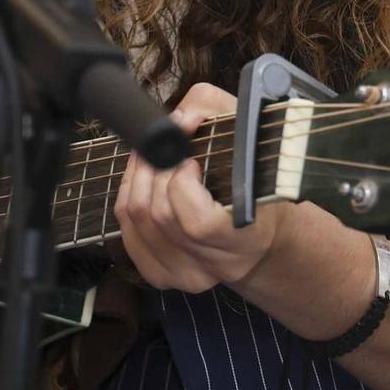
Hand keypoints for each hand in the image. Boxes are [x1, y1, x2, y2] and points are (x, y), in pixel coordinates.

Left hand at [115, 81, 289, 294]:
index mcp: (246, 237)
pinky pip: (127, 234)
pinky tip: (143, 185)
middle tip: (163, 151)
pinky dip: (129, 200)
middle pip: (158, 215)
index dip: (182, 183)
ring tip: (152, 161)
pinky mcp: (163, 276)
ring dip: (137, 181)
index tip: (189, 159)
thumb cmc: (258, 182)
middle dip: (152, 171)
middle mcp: (216, 263)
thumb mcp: (250, 137)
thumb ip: (214, 113)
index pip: (197, 223)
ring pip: (137, 222)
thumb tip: (180, 117)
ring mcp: (187, 275)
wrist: (262, 234)